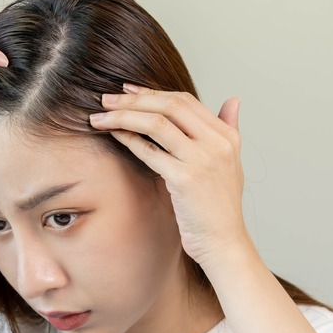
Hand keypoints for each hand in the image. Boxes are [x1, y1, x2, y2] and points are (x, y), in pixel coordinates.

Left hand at [89, 85, 249, 268]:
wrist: (223, 242)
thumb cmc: (220, 206)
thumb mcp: (231, 162)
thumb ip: (229, 128)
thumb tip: (233, 100)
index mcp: (227, 136)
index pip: (185, 100)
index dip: (152, 92)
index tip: (128, 90)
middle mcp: (217, 143)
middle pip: (170, 105)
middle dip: (133, 99)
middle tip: (106, 100)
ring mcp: (202, 160)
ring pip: (157, 123)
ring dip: (123, 116)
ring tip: (100, 117)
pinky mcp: (184, 179)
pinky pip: (149, 151)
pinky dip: (128, 139)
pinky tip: (113, 136)